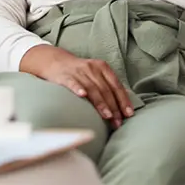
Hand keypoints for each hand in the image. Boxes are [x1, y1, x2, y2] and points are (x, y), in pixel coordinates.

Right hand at [19, 45, 133, 127]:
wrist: (55, 61)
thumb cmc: (80, 73)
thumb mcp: (96, 74)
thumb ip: (108, 86)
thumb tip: (124, 104)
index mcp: (102, 67)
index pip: (116, 85)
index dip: (123, 100)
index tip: (129, 114)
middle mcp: (92, 68)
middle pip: (106, 89)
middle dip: (114, 107)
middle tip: (118, 122)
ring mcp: (79, 72)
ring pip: (92, 88)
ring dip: (101, 103)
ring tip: (107, 116)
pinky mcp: (65, 76)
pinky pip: (73, 83)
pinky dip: (78, 88)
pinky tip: (82, 95)